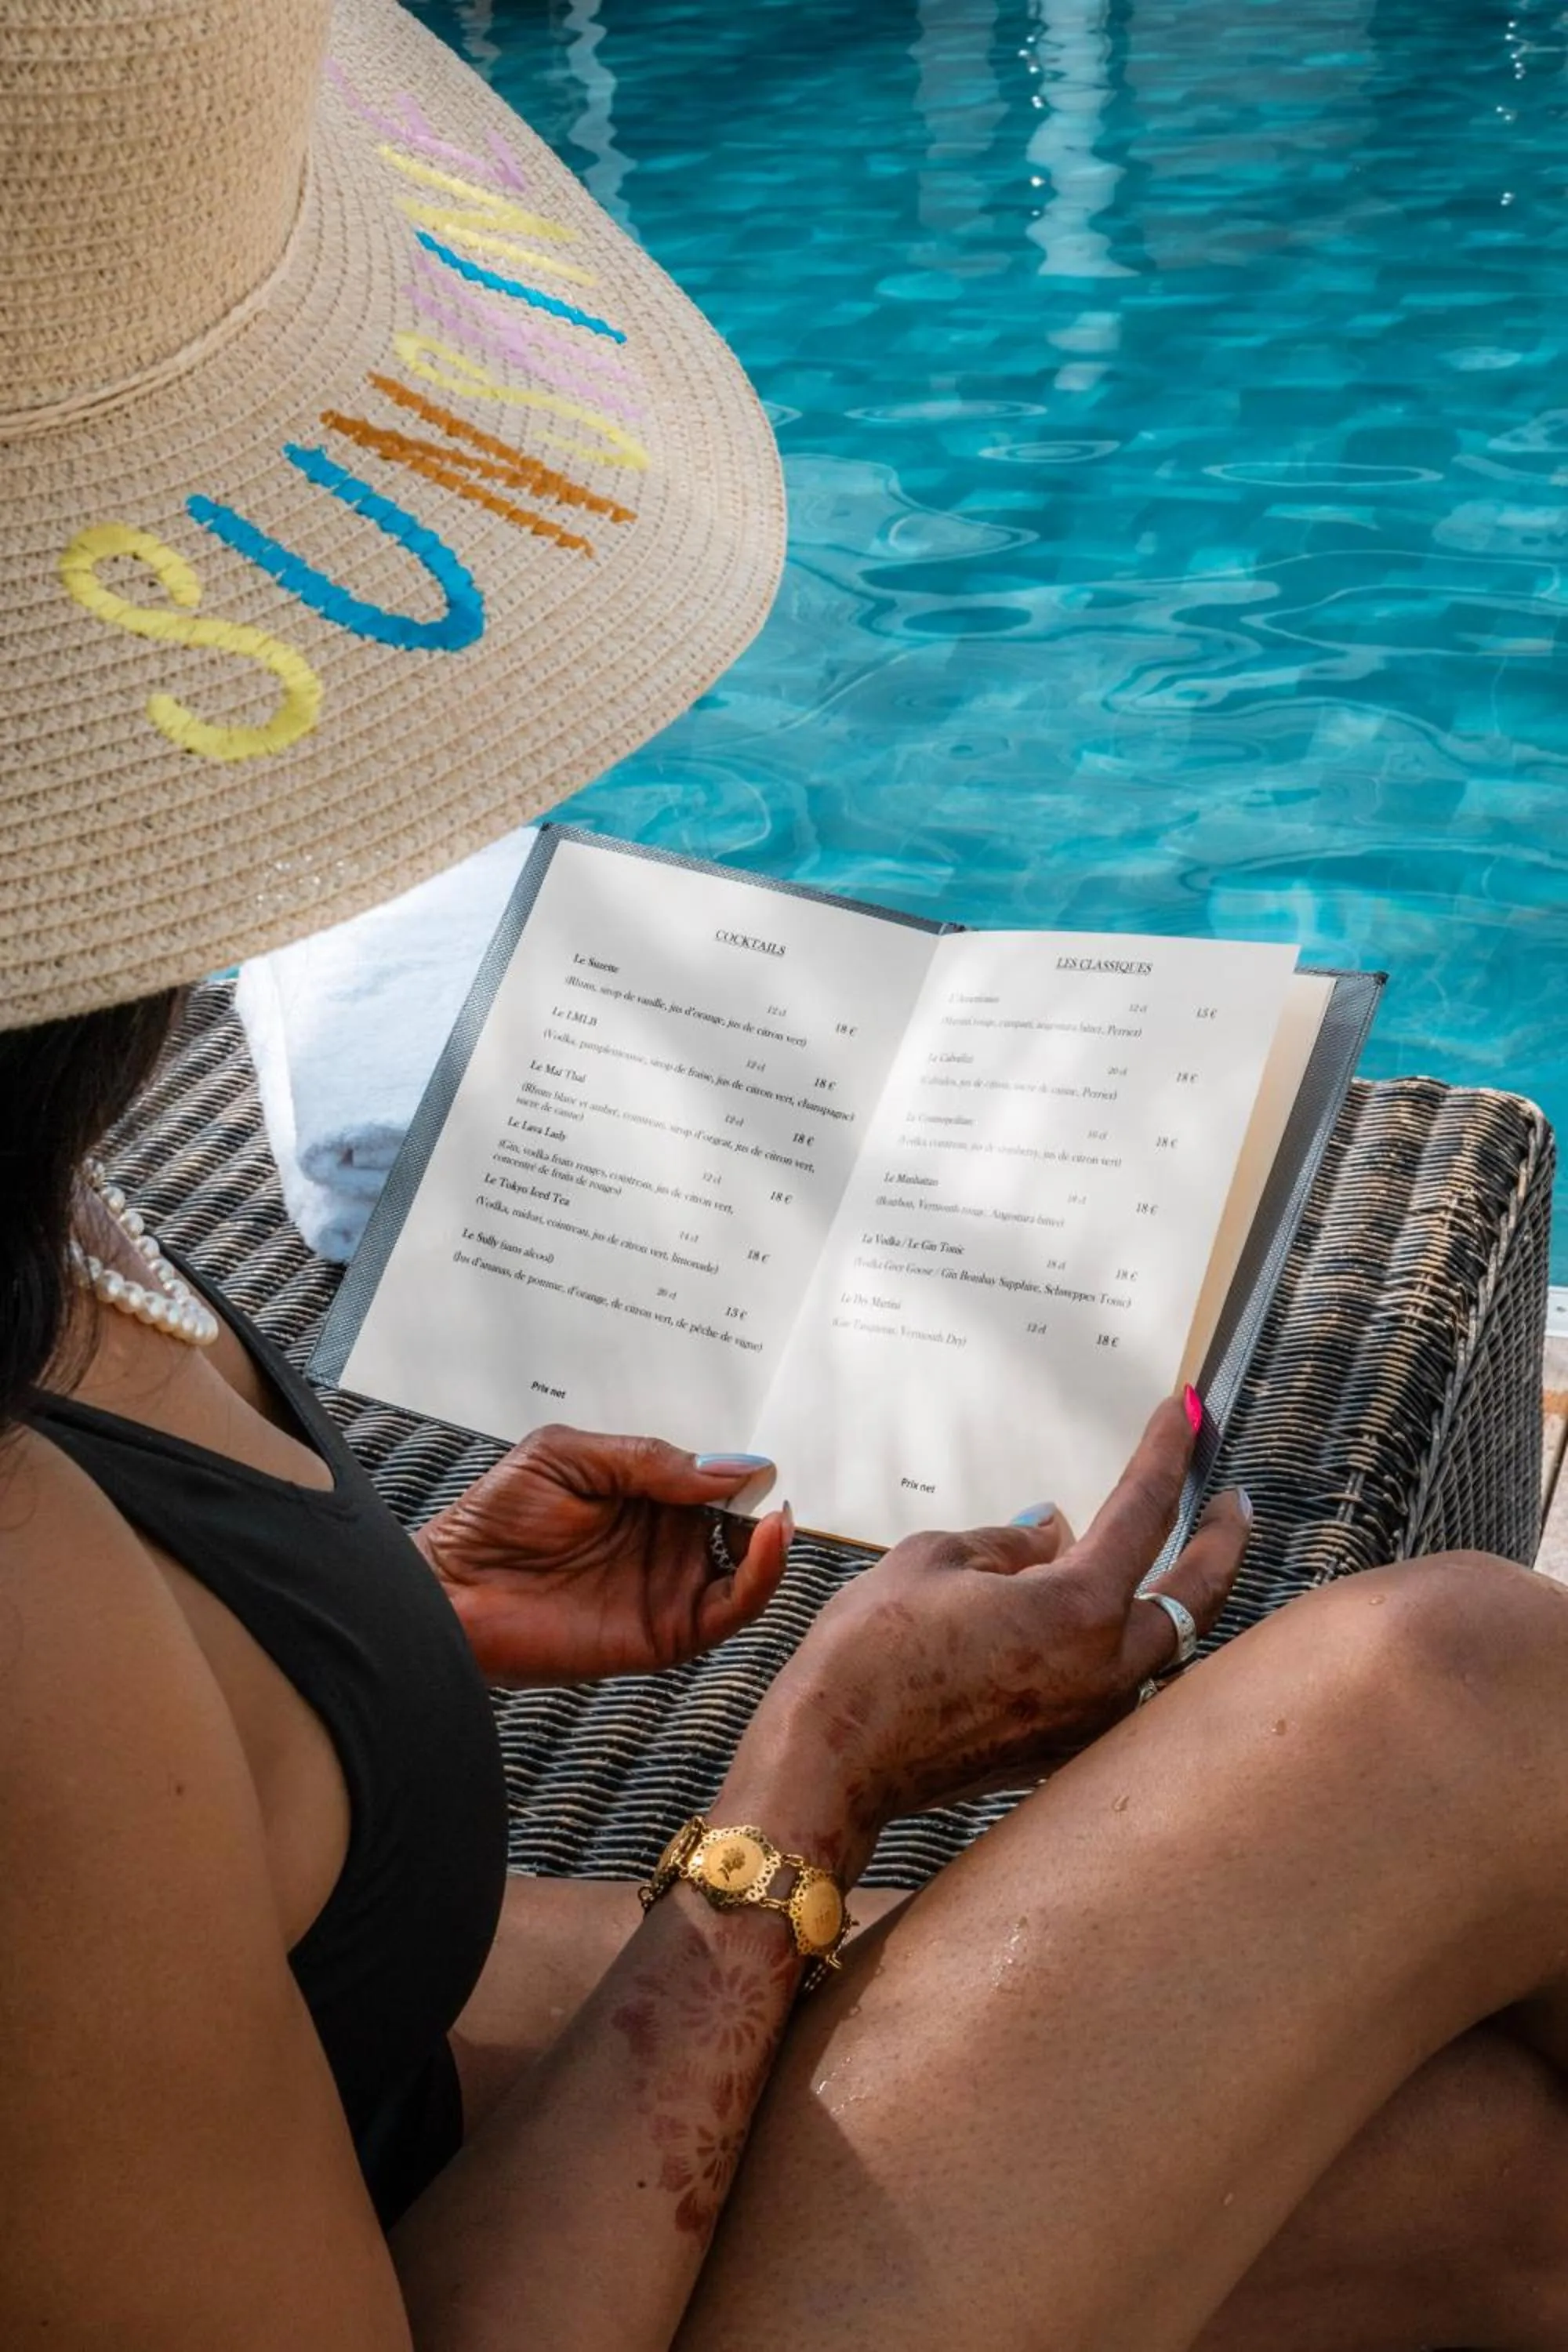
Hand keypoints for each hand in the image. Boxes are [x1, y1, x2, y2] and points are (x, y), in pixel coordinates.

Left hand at [418, 1425, 793, 1686]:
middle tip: (777, 1490)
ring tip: (777, 1517)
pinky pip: (729, 1611)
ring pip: (746, 1570)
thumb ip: (648, 1460)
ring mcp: (669, 1588)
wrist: (451, 1591)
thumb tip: (729, 1466)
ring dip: (772, 1544)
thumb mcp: (569, 1456)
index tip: (760, 1462)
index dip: (740, 1472)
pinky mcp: (666, 1633)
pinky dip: (759, 1580)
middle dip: (764, 1507)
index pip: (712, 1482)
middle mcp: (664, 1542)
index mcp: (644, 1495)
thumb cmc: (494, 1519)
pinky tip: (763, 1543)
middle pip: (739, 1525)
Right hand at [738, 1395, 1248, 1877]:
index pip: (1143, 1512)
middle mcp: (1104, 1670)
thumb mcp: (935, 1558)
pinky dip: (1131, 1651)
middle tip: (1230, 1501)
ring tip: (1182, 1563)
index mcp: (1079, 1609)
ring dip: (1181, 1604)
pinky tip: (1107, 1627)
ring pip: (1167, 1654)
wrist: (835, 1759)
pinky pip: (1123, 1692)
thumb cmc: (872, 1654)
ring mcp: (1089, 1720)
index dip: (1166, 1454)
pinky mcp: (1060, 1752)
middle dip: (1221, 1541)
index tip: (1186, 1414)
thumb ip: (1008, 1542)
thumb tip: (1048, 1533)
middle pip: (1195, 1598)